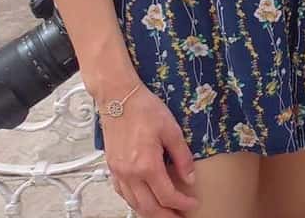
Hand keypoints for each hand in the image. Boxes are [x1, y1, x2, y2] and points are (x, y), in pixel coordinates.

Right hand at [100, 85, 197, 216]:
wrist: (118, 98)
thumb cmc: (145, 109)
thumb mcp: (172, 130)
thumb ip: (182, 157)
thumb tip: (190, 178)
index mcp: (147, 164)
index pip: (167, 195)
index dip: (182, 204)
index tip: (192, 205)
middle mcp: (130, 173)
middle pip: (148, 207)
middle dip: (166, 216)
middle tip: (179, 217)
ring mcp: (118, 172)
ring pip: (133, 204)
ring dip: (149, 212)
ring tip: (164, 213)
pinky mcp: (111, 167)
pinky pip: (122, 193)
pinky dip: (134, 202)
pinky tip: (143, 201)